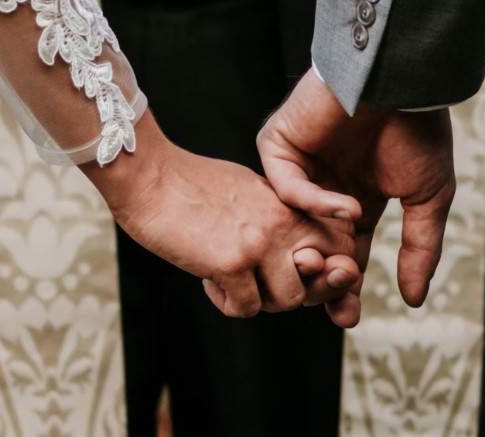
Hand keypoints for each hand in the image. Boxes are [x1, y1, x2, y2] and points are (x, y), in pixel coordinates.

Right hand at [84, 112, 360, 324]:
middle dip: (297, 290)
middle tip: (262, 285)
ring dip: (261, 301)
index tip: (297, 270)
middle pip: (322, 278)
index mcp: (287, 203)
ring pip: (289, 300)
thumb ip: (272, 215)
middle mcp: (281, 223)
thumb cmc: (186, 183)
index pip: (337, 244)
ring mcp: (259, 243)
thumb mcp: (246, 189)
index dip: (325, 266)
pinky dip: (226, 303)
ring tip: (233, 283)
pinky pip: (247, 308)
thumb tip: (287, 250)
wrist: (147, 176)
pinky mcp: (231, 263)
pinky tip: (207, 281)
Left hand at [257, 68, 456, 321]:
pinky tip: (350, 207)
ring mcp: (296, 168)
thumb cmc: (419, 131)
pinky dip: (315, 204)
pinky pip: (285, 187)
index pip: (341, 255)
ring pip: (290, 223)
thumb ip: (419, 248)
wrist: (404, 82)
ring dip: (317, 248)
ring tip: (344, 260)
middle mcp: (320, 189)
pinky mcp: (278, 146)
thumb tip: (413, 300)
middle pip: (309, 247)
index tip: (348, 317)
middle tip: (337, 303)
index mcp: (353, 203)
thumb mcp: (428, 198)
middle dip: (321, 280)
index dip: (344, 287)